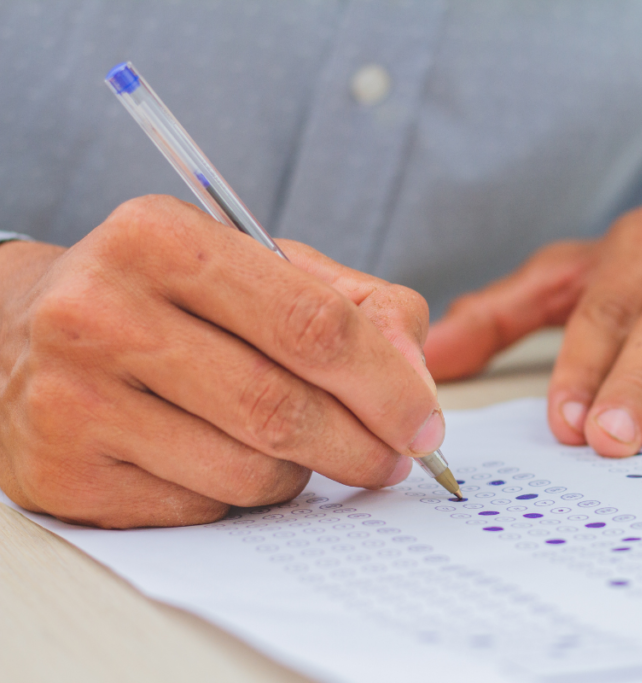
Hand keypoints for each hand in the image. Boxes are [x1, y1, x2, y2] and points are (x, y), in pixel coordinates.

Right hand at [0, 195, 442, 527]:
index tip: (425, 422)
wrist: (26, 336)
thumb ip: (357, 306)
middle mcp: (101, 310)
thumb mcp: (260, 270)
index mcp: (162, 237)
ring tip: (296, 446)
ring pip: (248, 468)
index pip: (312, 322)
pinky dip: (240, 496)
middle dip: (362, 444)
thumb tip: (415, 379)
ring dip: (300, 472)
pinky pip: (201, 508)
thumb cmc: (169, 301)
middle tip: (393, 458)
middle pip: (282, 405)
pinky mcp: (61, 470)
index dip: (387, 383)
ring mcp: (72, 396)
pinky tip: (225, 461)